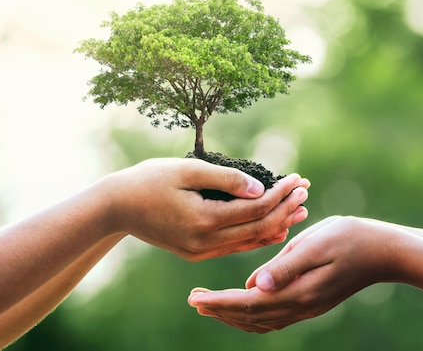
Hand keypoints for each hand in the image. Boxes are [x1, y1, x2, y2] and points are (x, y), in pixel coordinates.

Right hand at [100, 158, 309, 260]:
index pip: (255, 209)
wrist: (117, 207)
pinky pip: (235, 247)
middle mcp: (206, 242)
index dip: (280, 194)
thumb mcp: (186, 170)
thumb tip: (261, 187)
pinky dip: (256, 237)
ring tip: (299, 211)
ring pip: (249, 242)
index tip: (297, 178)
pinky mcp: (196, 253)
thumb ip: (225, 178)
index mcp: (204, 220)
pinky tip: (272, 229)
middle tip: (305, 192)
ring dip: (276, 225)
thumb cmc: (149, 180)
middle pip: (258, 228)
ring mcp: (201, 251)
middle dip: (285, 209)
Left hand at [187, 216, 401, 330]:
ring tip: (210, 304)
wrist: (384, 251)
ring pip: (260, 321)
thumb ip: (285, 266)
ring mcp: (307, 307)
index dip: (218, 302)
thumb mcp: (316, 244)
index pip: (247, 304)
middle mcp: (300, 306)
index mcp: (298, 292)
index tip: (194, 297)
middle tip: (194, 300)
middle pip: (250, 317)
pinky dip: (251, 314)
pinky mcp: (311, 302)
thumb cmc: (349, 238)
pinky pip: (273, 317)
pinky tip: (243, 303)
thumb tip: (253, 285)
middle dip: (219, 310)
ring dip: (233, 314)